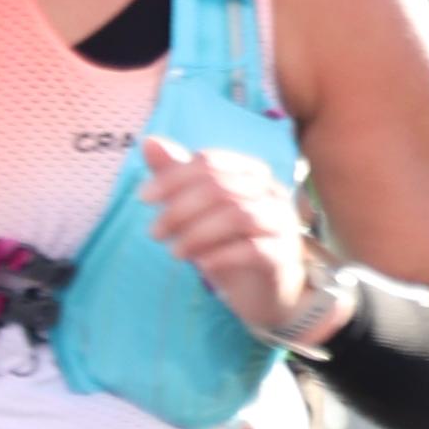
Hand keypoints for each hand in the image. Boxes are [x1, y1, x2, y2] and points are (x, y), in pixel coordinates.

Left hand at [138, 141, 316, 337]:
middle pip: (221, 188)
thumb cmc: (229, 241)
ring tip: (174, 252)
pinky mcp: (284, 255)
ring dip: (197, 234)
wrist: (264, 288)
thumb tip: (148, 141)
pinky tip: (202, 265)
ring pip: (238, 216)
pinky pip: (255, 250)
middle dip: (180, 209)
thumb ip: (177, 176)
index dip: (172, 177)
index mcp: (250, 172)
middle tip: (154, 233)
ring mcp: (282, 223)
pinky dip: (223, 255)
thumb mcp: (198, 209)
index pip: (209, 162)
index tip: (143, 198)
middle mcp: (271, 192)